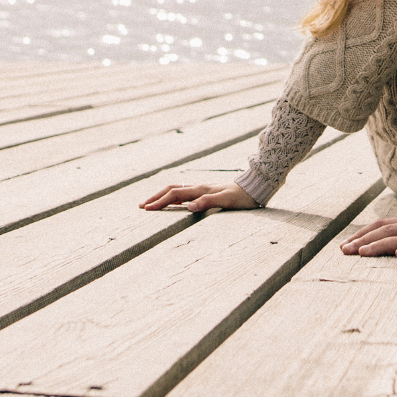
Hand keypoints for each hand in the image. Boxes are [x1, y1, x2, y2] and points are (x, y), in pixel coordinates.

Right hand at [138, 183, 256, 212]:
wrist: (255, 188)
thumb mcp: (227, 201)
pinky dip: (173, 197)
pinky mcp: (206, 192)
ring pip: (177, 190)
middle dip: (156, 197)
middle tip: (142, 206)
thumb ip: (208, 202)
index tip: (147, 209)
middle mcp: (199, 187)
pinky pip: (185, 193)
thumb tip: (189, 207)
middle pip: (172, 190)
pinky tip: (172, 202)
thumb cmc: (242, 197)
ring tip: (152, 203)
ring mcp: (202, 189)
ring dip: (163, 196)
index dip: (160, 201)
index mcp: (201, 190)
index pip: (175, 195)